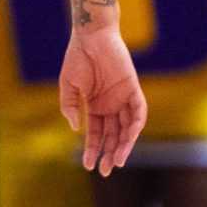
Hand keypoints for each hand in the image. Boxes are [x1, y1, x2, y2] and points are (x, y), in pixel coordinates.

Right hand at [59, 24, 146, 176]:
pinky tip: (129, 138)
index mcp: (95, 105)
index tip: (88, 166)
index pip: (96, 134)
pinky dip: (135, 125)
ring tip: (117, 161)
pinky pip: (138, 111)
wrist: (91, 35)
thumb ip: (70, 107)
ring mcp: (123, 97)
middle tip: (106, 171)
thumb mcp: (68, 86)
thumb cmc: (78, 57)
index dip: (92, 150)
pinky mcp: (133, 88)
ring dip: (123, 145)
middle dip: (109, 153)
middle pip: (113, 135)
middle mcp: (110, 104)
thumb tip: (76, 129)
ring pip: (126, 128)